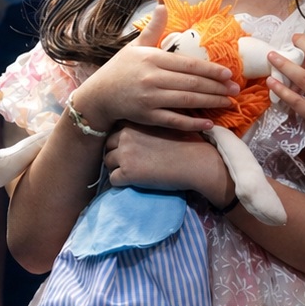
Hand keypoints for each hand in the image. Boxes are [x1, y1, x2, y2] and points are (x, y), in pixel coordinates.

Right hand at [74, 3, 240, 133]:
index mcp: (152, 58)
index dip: (210, 70)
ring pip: (187, 101)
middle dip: (217, 87)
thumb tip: (163, 3)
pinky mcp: (148, 117)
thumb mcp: (136, 46)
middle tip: (236, 90)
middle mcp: (152, 78)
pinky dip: (192, 122)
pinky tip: (209, 123)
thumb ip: (154, 28)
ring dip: (211, 102)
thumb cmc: (121, 69)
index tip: (228, 73)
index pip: (188, 65)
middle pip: (191, 83)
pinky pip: (174, 120)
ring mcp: (150, 99)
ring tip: (228, 103)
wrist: (99, 96)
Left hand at [103, 125, 229, 202]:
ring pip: (107, 162)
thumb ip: (148, 126)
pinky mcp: (127, 173)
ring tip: (134, 172)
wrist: (196, 162)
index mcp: (135, 122)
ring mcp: (125, 154)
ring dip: (117, 168)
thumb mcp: (165, 125)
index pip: (116, 130)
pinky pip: (113, 180)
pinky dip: (121, 183)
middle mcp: (125, 136)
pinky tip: (135, 182)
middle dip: (116, 153)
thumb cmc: (186, 144)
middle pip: (108, 145)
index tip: (131, 148)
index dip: (122, 140)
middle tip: (131, 162)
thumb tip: (137, 132)